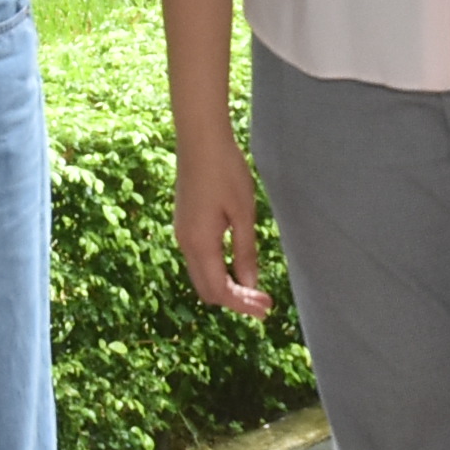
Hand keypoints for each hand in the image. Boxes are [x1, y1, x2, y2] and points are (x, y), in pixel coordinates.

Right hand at [173, 126, 271, 316]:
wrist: (200, 141)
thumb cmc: (226, 172)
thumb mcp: (244, 214)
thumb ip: (246, 251)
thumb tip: (250, 284)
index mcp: (200, 244)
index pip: (219, 290)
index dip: (242, 305)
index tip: (266, 308)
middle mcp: (186, 244)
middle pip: (207, 289)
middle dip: (235, 301)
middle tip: (264, 304)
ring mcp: (183, 234)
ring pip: (202, 276)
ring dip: (226, 286)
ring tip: (254, 289)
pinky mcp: (185, 224)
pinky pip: (199, 260)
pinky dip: (218, 271)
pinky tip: (237, 266)